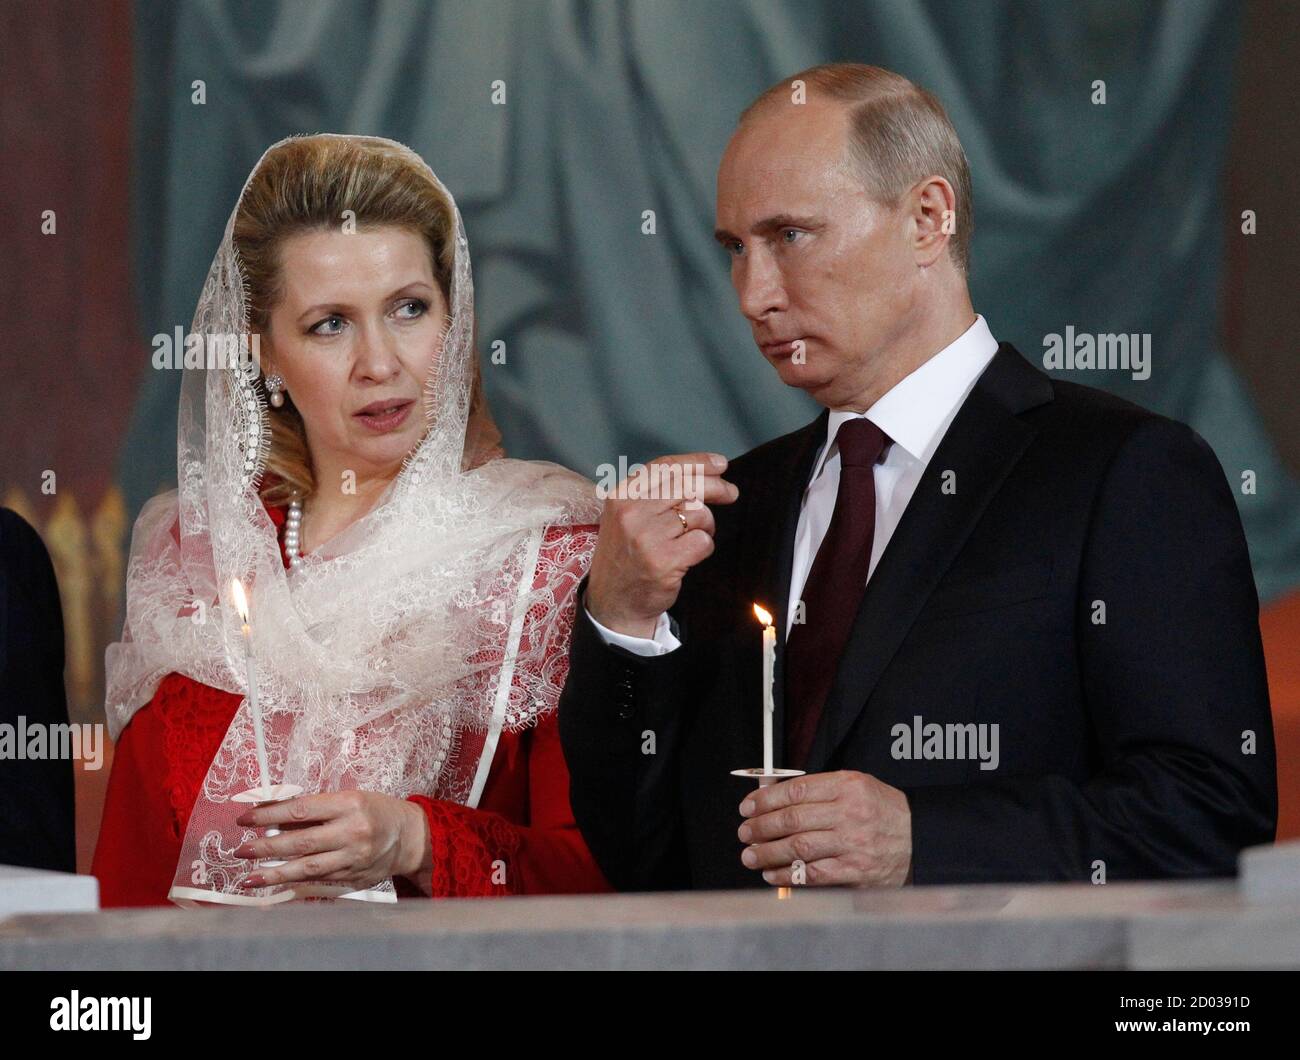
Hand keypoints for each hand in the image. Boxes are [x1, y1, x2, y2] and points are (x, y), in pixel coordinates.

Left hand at [234, 790, 428, 891]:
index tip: (246, 818)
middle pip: (301, 841)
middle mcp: (352, 831)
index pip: (301, 809)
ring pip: (307, 867)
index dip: (270, 815)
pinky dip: (294, 882)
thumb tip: (272, 815)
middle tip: (241, 850)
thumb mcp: (347, 798)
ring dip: (275, 873)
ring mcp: (353, 856)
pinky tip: (276, 883)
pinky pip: (319, 879)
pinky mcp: (353, 875)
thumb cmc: (374, 810)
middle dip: (266, 846)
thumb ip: (313, 809)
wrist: (408, 835)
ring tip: (250, 877)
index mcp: (349, 804)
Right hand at [586, 451, 738, 636]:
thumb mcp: (626, 516)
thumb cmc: (626, 556)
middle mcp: (631, 513)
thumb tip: (704, 474)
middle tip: (730, 493)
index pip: (665, 467)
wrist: (613, 602)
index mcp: (621, 496)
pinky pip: (703, 541)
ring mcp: (647, 537)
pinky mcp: (664, 561)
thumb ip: (655, 494)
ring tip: (692, 537)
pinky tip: (689, 555)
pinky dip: (704, 547)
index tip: (720, 464)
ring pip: (698, 514)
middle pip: (687, 486)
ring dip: (706, 525)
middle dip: (716, 486)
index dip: (697, 462)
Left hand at [736, 771, 911, 886]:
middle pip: (793, 820)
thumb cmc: (882, 810)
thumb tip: (774, 797)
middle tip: (745, 832)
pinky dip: (788, 875)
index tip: (748, 806)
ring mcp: (853, 844)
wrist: (920, 838)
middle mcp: (850, 813)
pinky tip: (772, 873)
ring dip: (768, 852)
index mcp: (848, 786)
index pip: (796, 790)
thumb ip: (820, 790)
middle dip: (761, 827)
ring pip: (799, 847)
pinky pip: (814, 874)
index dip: (766, 799)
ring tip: (750, 855)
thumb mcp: (857, 785)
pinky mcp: (856, 870)